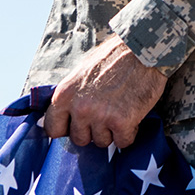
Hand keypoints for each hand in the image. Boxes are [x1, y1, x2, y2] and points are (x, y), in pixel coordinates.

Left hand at [44, 36, 167, 147]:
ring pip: (101, 142)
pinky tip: (131, 116)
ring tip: (119, 111)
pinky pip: (122, 142)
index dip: (66, 129)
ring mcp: (101, 116)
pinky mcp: (123, 122)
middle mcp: (80, 108)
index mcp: (64, 95)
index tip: (75, 126)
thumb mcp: (81, 73)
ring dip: (111, 132)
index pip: (52, 129)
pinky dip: (128, 133)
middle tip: (104, 116)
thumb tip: (65, 115)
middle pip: (79, 139)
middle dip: (91, 131)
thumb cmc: (113, 58)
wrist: (141, 52)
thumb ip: (71, 97)